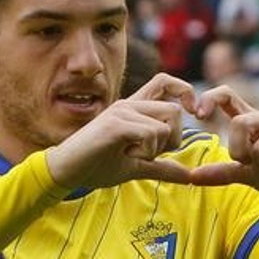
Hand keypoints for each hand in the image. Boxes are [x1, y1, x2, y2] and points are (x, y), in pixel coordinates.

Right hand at [43, 73, 198, 189]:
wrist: (65, 171)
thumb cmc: (95, 166)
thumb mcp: (135, 167)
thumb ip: (162, 168)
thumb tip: (189, 176)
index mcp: (134, 109)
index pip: (167, 82)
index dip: (186, 92)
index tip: (194, 115)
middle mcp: (129, 104)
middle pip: (175, 111)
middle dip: (173, 139)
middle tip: (150, 155)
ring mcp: (121, 112)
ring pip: (164, 127)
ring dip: (155, 150)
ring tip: (131, 155)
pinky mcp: (115, 124)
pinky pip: (150, 135)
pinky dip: (145, 152)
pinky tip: (125, 156)